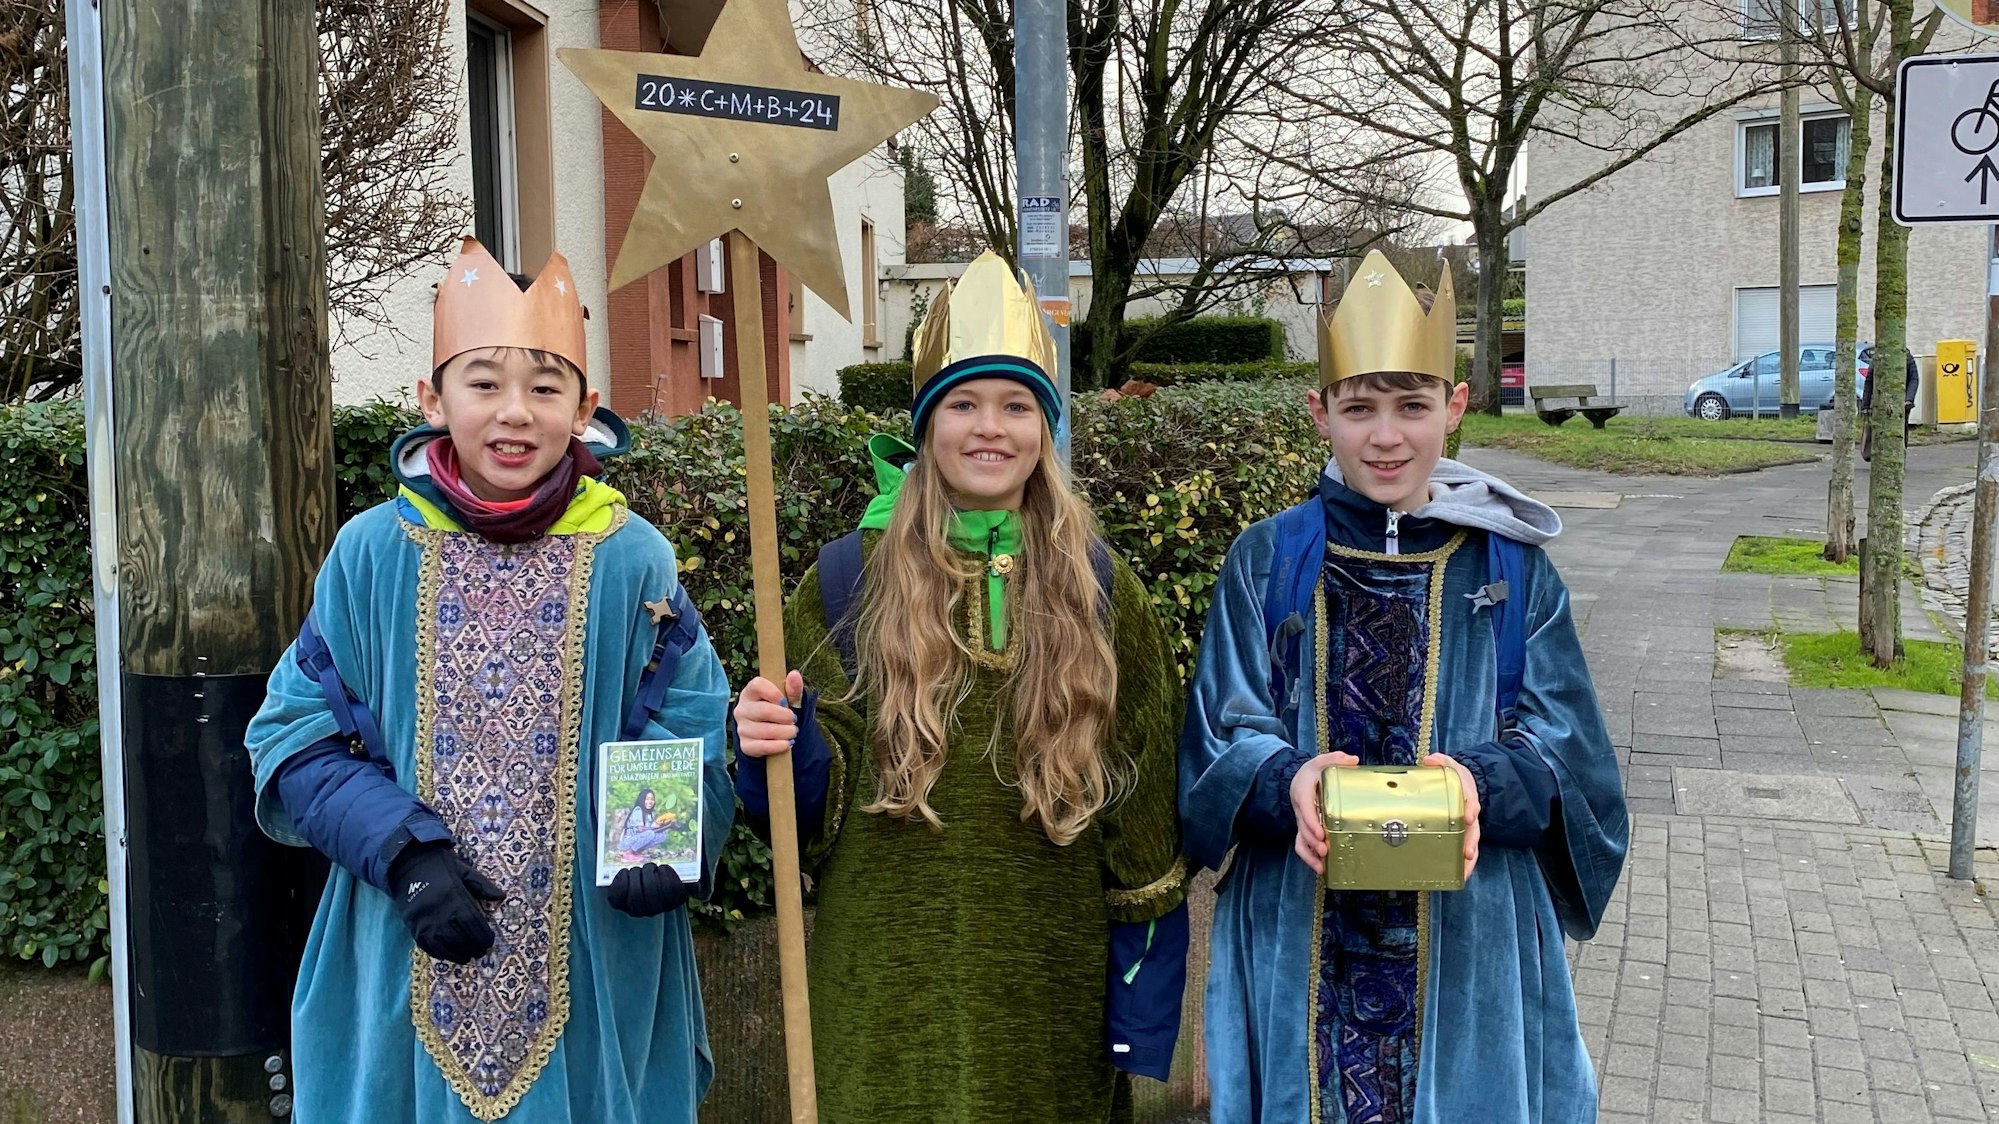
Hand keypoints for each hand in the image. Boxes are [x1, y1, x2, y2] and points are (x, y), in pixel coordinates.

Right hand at [387, 842, 504, 963]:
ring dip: (457, 954)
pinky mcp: (412, 926)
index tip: (490, 941)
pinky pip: (426, 946)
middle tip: (481, 952)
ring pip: (443, 946)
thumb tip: (501, 896)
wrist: (408, 865)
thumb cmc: (440, 868)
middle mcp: (439, 913)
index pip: (472, 923)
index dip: (483, 935)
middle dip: (472, 947)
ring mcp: (424, 922)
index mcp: (454, 897)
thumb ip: (482, 885)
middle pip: (459, 937)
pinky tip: (447, 955)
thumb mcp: (464, 871)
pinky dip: (438, 953)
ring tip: (467, 957)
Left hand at [607, 862, 689, 917]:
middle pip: (651, 891)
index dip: (667, 876)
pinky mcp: (621, 905)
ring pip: (634, 895)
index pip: (674, 891)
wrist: (645, 879)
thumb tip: (693, 878)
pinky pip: (617, 896)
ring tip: (637, 870)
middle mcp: (657, 908)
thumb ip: (688, 868)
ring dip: (635, 875)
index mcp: (676, 898)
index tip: (664, 867)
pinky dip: (619, 880)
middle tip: (649, 866)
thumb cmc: (663, 870)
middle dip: (648, 872)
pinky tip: (624, 873)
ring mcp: (638, 909)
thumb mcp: (680, 866)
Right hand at [735, 672, 804, 758]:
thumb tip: (794, 675)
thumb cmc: (779, 711)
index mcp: (750, 693)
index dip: (774, 693)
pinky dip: (778, 746)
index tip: (785, 702)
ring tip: (792, 732)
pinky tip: (786, 743)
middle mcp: (742, 710)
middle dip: (785, 717)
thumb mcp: (788, 699)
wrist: (772, 735)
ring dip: (785, 732)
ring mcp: (742, 728)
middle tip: (794, 720)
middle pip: (764, 711)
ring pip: (765, 731)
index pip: (757, 685)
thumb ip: (793, 688)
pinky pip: (762, 747)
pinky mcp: (745, 746)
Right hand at [1289, 751, 1358, 874]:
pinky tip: (1321, 868)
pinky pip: (1302, 846)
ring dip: (1309, 855)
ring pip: (1300, 841)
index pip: (1305, 810)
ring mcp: (1302, 822)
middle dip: (1313, 842)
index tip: (1321, 833)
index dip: (1312, 823)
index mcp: (1302, 793)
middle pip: (1303, 830)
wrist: (1298, 780)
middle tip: (1325, 851)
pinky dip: (1309, 858)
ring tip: (1321, 867)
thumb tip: (1353, 761)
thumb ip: (1335, 759)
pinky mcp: (1305, 830)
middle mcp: (1300, 810)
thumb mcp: (1321, 761)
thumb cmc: (1312, 773)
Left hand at [1423, 753, 1481, 881]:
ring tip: (1464, 874)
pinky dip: (1463, 866)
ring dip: (1469, 860)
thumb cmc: (1455, 778)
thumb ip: (1441, 761)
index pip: (1471, 802)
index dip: (1470, 809)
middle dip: (1471, 842)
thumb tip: (1430, 760)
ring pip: (1471, 845)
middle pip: (1473, 831)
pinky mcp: (1462, 837)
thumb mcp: (1449, 764)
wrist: (1464, 785)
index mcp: (1467, 796)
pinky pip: (1464, 852)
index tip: (1468, 816)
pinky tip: (1458, 878)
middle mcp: (1470, 815)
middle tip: (1468, 853)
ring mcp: (1467, 828)